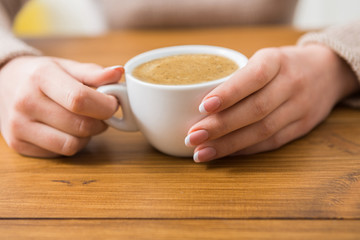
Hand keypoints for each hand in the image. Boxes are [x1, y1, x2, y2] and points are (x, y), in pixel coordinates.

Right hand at [0, 56, 121, 156]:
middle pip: (80, 126)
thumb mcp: (66, 67)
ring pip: (72, 145)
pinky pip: (60, 153)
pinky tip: (67, 130)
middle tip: (100, 114)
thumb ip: (93, 73)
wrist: (4, 82)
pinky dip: (71, 143)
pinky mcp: (18, 145)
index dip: (104, 106)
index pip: (79, 99)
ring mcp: (19, 127)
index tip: (112, 104)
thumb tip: (118, 73)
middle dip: (100, 122)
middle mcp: (26, 102)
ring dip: (87, 136)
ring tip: (83, 122)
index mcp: (41, 77)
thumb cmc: (40, 75)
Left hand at [185, 44, 358, 161]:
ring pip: (262, 131)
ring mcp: (299, 108)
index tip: (202, 107)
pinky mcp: (302, 127)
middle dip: (220, 126)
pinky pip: (271, 142)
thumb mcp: (264, 58)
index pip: (253, 77)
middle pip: (255, 110)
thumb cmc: (283, 65)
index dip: (228, 94)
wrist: (328, 72)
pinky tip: (224, 154)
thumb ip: (238, 78)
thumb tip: (196, 104)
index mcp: (276, 61)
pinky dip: (244, 150)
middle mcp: (291, 84)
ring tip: (201, 152)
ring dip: (228, 145)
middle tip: (192, 137)